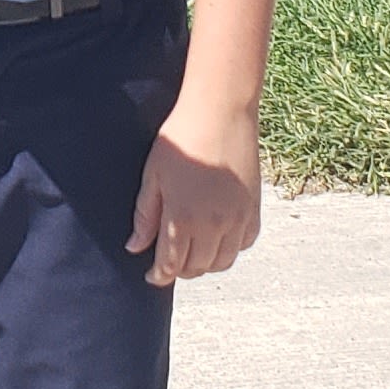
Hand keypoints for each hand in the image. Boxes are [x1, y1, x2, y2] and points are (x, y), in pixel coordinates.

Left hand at [130, 94, 261, 287]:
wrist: (220, 113)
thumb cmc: (181, 139)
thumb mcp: (153, 176)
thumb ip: (145, 216)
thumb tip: (135, 247)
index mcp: (183, 218)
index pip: (171, 264)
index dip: (159, 275)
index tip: (151, 276)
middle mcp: (213, 225)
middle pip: (197, 267)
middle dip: (180, 271)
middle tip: (169, 262)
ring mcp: (238, 218)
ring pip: (223, 262)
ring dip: (205, 264)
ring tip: (192, 252)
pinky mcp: (254, 208)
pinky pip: (244, 244)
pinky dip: (230, 248)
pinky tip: (217, 237)